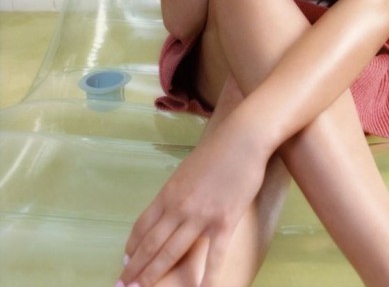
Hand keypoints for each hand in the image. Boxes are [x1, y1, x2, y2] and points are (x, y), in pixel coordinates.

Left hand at [116, 117, 267, 286]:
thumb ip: (176, 192)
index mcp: (168, 192)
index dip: (132, 247)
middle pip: (152, 244)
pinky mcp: (224, 222)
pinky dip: (205, 280)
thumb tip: (168, 209)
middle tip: (124, 286)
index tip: (126, 262)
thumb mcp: (187, 169)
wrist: (242, 139)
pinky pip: (212, 258)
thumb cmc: (216, 150)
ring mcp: (200, 216)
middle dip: (136, 269)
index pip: (142, 226)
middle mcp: (179, 207)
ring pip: (172, 253)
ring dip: (154, 275)